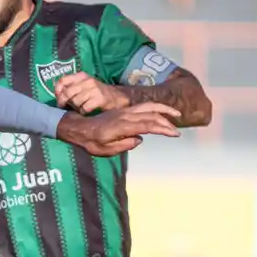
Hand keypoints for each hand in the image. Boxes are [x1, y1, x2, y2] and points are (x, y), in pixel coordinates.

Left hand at [53, 72, 130, 114]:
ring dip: (76, 108)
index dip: (57, 92)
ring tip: (81, 108)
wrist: (119, 98)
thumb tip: (57, 98)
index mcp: (82, 76)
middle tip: (67, 108)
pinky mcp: (100, 99)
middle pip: (67, 93)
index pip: (62, 81)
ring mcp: (94, 89)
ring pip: (75, 101)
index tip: (59, 99)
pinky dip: (83, 112)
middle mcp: (88, 81)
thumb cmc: (97, 94)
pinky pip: (84, 108)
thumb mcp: (84, 86)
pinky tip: (87, 111)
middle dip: (64, 103)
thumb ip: (71, 89)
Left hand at [56, 102, 181, 156]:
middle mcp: (125, 116)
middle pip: (151, 115)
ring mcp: (124, 111)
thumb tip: (139, 140)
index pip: (147, 125)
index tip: (174, 134)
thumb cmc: (91, 142)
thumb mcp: (104, 150)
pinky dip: (155, 108)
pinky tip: (162, 112)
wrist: (79, 128)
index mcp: (122, 126)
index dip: (162, 129)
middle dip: (166, 123)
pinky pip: (142, 106)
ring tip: (176, 114)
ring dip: (163, 110)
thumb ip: (123, 145)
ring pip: (148, 107)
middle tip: (177, 132)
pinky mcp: (124, 111)